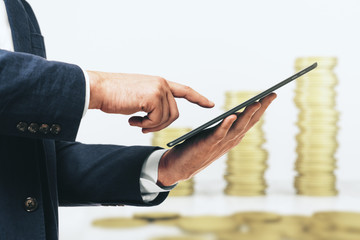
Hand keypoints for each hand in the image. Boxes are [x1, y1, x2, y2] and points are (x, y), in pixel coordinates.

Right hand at [87, 71, 213, 132]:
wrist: (98, 89)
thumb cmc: (114, 95)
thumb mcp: (138, 98)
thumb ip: (152, 104)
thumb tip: (158, 118)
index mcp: (159, 83)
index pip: (184, 90)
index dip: (198, 98)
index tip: (210, 104)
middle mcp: (162, 84)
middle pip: (175, 113)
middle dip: (161, 125)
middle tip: (144, 127)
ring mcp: (159, 89)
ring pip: (167, 118)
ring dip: (151, 125)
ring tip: (136, 122)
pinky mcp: (153, 96)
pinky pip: (158, 119)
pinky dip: (146, 125)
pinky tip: (133, 121)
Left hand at [157, 93, 276, 186]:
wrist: (181, 166)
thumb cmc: (197, 148)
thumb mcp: (215, 136)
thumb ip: (225, 127)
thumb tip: (234, 115)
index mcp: (233, 136)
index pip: (251, 120)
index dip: (262, 107)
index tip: (271, 94)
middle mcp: (231, 139)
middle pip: (250, 121)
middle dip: (262, 107)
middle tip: (272, 94)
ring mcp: (221, 142)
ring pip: (238, 126)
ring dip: (248, 114)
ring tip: (256, 102)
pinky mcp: (209, 144)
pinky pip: (220, 133)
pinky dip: (226, 124)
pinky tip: (231, 115)